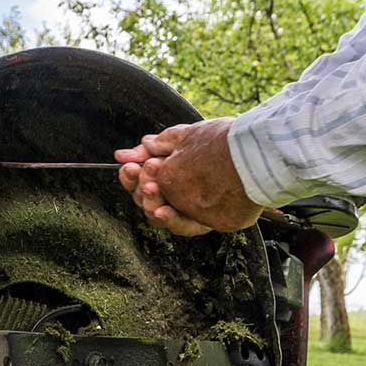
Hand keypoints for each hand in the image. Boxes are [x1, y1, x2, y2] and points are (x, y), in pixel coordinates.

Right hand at [114, 118, 262, 235]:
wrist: (246, 153)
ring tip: (152, 189)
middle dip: (139, 187)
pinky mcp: (204, 220)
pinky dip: (170, 219)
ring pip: (159, 214)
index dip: (131, 175)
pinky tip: (163, 210)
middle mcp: (179, 192)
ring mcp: (191, 208)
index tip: (128, 166)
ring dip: (150, 203)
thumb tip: (120, 155)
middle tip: (142, 176)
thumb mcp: (179, 139)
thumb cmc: (217, 143)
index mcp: (171, 173)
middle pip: (146, 199)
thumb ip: (150, 148)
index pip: (142, 179)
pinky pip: (182, 226)